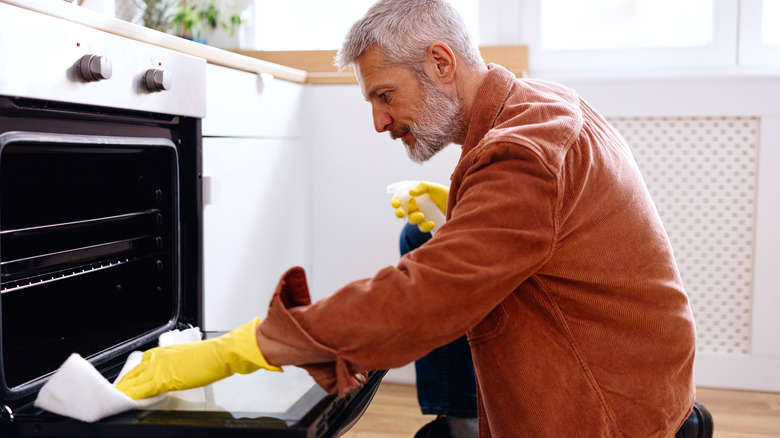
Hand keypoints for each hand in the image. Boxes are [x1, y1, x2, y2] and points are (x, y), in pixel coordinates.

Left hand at [115, 318, 280, 399]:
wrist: (220, 354)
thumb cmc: (212, 356)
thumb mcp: (191, 357)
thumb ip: (177, 365)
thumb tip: (175, 373)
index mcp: (165, 351)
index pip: (142, 364)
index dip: (134, 375)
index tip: (128, 381)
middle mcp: (159, 358)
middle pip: (134, 373)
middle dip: (125, 383)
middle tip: (118, 392)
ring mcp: (159, 368)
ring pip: (134, 382)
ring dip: (125, 390)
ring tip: (117, 399)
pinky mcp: (162, 379)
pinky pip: (141, 391)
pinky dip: (133, 396)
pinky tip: (127, 402)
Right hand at [390, 181, 448, 232]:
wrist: (458, 203)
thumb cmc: (444, 193)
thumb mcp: (434, 187)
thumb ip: (422, 187)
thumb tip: (411, 192)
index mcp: (414, 196)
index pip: (400, 198)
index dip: (396, 201)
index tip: (396, 204)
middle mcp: (416, 205)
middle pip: (402, 211)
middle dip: (399, 212)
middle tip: (401, 213)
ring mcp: (421, 215)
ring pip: (412, 219)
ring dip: (414, 218)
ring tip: (421, 216)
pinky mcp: (428, 223)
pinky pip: (422, 227)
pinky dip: (425, 226)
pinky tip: (431, 223)